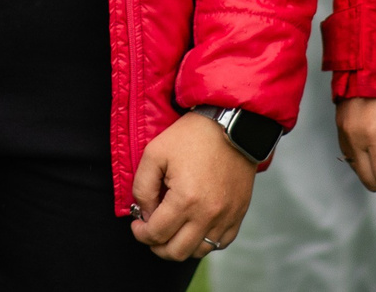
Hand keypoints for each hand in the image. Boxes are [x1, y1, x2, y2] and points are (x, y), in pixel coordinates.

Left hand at [128, 111, 257, 262]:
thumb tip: (144, 213)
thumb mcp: (155, 153)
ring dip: (180, 246)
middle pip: (176, 252)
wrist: (233, 124)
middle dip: (157, 245)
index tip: (136, 224)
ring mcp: (226, 217)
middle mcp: (208, 215)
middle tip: (151, 231)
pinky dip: (204, 241)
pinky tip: (194, 226)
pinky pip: (220, 243)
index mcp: (185, 200)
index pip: (156, 234)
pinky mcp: (238, 214)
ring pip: (198, 252)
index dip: (140, 233)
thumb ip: (142, 187)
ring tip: (172, 229)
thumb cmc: (191, 136)